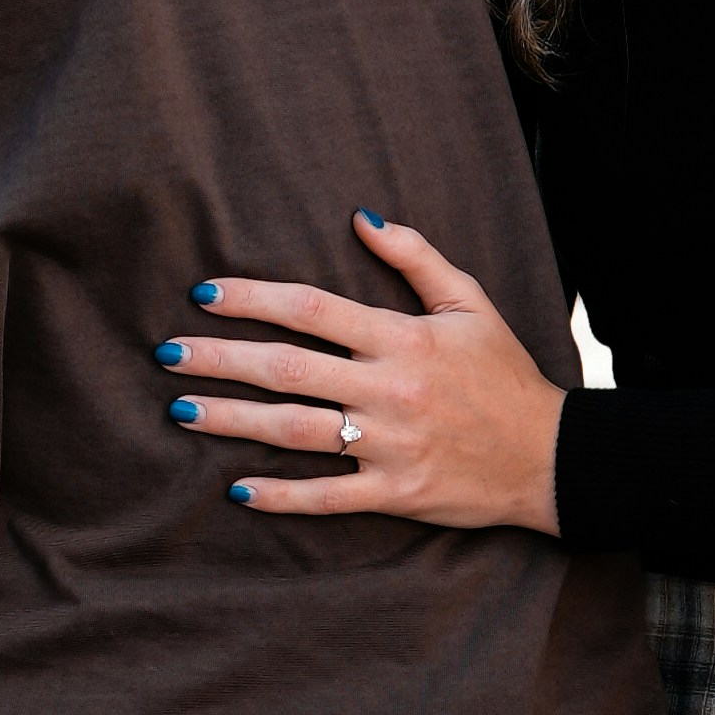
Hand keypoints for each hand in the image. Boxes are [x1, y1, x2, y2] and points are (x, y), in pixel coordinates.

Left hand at [164, 211, 566, 531]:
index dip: (253, 299)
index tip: (204, 295)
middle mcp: (389, 389)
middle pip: (287, 369)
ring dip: (231, 420)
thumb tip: (360, 216)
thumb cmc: (504, 374)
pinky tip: (237, 488)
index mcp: (403, 338)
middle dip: (219, 359)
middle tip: (166, 354)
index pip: (312, 310)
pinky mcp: (396, 493)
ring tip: (179, 410)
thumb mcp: (470, 302)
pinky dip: (280, 496)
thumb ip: (415, 257)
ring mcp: (389, 445)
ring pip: (293, 432)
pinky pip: (327, 498)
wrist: (548, 454)